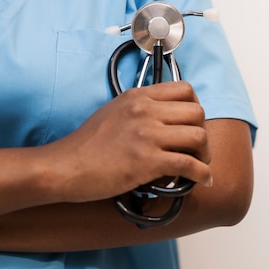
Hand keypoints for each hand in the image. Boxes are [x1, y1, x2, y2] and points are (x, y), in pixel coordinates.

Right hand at [40, 81, 211, 203]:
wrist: (64, 167)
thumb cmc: (85, 145)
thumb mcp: (114, 111)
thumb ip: (141, 109)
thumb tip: (167, 119)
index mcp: (138, 97)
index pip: (185, 90)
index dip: (195, 108)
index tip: (193, 123)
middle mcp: (145, 111)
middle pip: (197, 112)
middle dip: (203, 132)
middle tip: (198, 148)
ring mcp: (146, 135)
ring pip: (198, 136)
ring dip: (205, 154)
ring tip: (200, 164)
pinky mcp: (147, 161)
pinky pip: (189, 164)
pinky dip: (202, 173)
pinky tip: (202, 179)